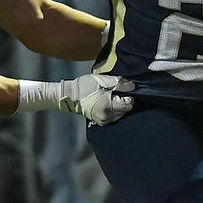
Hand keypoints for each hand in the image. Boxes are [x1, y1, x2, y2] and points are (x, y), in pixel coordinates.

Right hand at [17, 74, 134, 124]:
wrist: (69, 95)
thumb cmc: (84, 86)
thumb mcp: (102, 80)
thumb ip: (118, 83)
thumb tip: (133, 86)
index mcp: (109, 106)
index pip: (129, 104)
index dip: (128, 95)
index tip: (122, 88)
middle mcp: (108, 117)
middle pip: (126, 110)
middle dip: (124, 100)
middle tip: (115, 91)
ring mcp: (104, 121)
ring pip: (121, 114)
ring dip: (119, 105)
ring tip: (111, 96)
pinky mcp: (101, 121)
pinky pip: (114, 117)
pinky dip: (114, 110)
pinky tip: (108, 102)